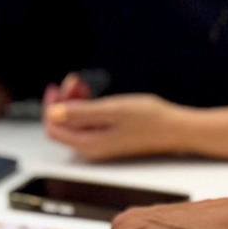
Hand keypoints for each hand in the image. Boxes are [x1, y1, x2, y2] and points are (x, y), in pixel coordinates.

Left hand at [43, 90, 189, 161]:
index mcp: (89, 144)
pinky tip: (93, 94)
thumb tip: (53, 114)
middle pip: (63, 125)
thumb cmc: (150, 120)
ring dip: (74, 101)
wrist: (176, 128)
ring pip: (75, 121)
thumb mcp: (112, 110)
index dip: (51, 107)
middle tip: (73, 81)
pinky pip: (88, 121)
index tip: (57, 88)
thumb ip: (81, 113)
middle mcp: (92, 147)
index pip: (53, 128)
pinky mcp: (109, 136)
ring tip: (82, 84)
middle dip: (63, 101)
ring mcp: (101, 142)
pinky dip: (87, 106)